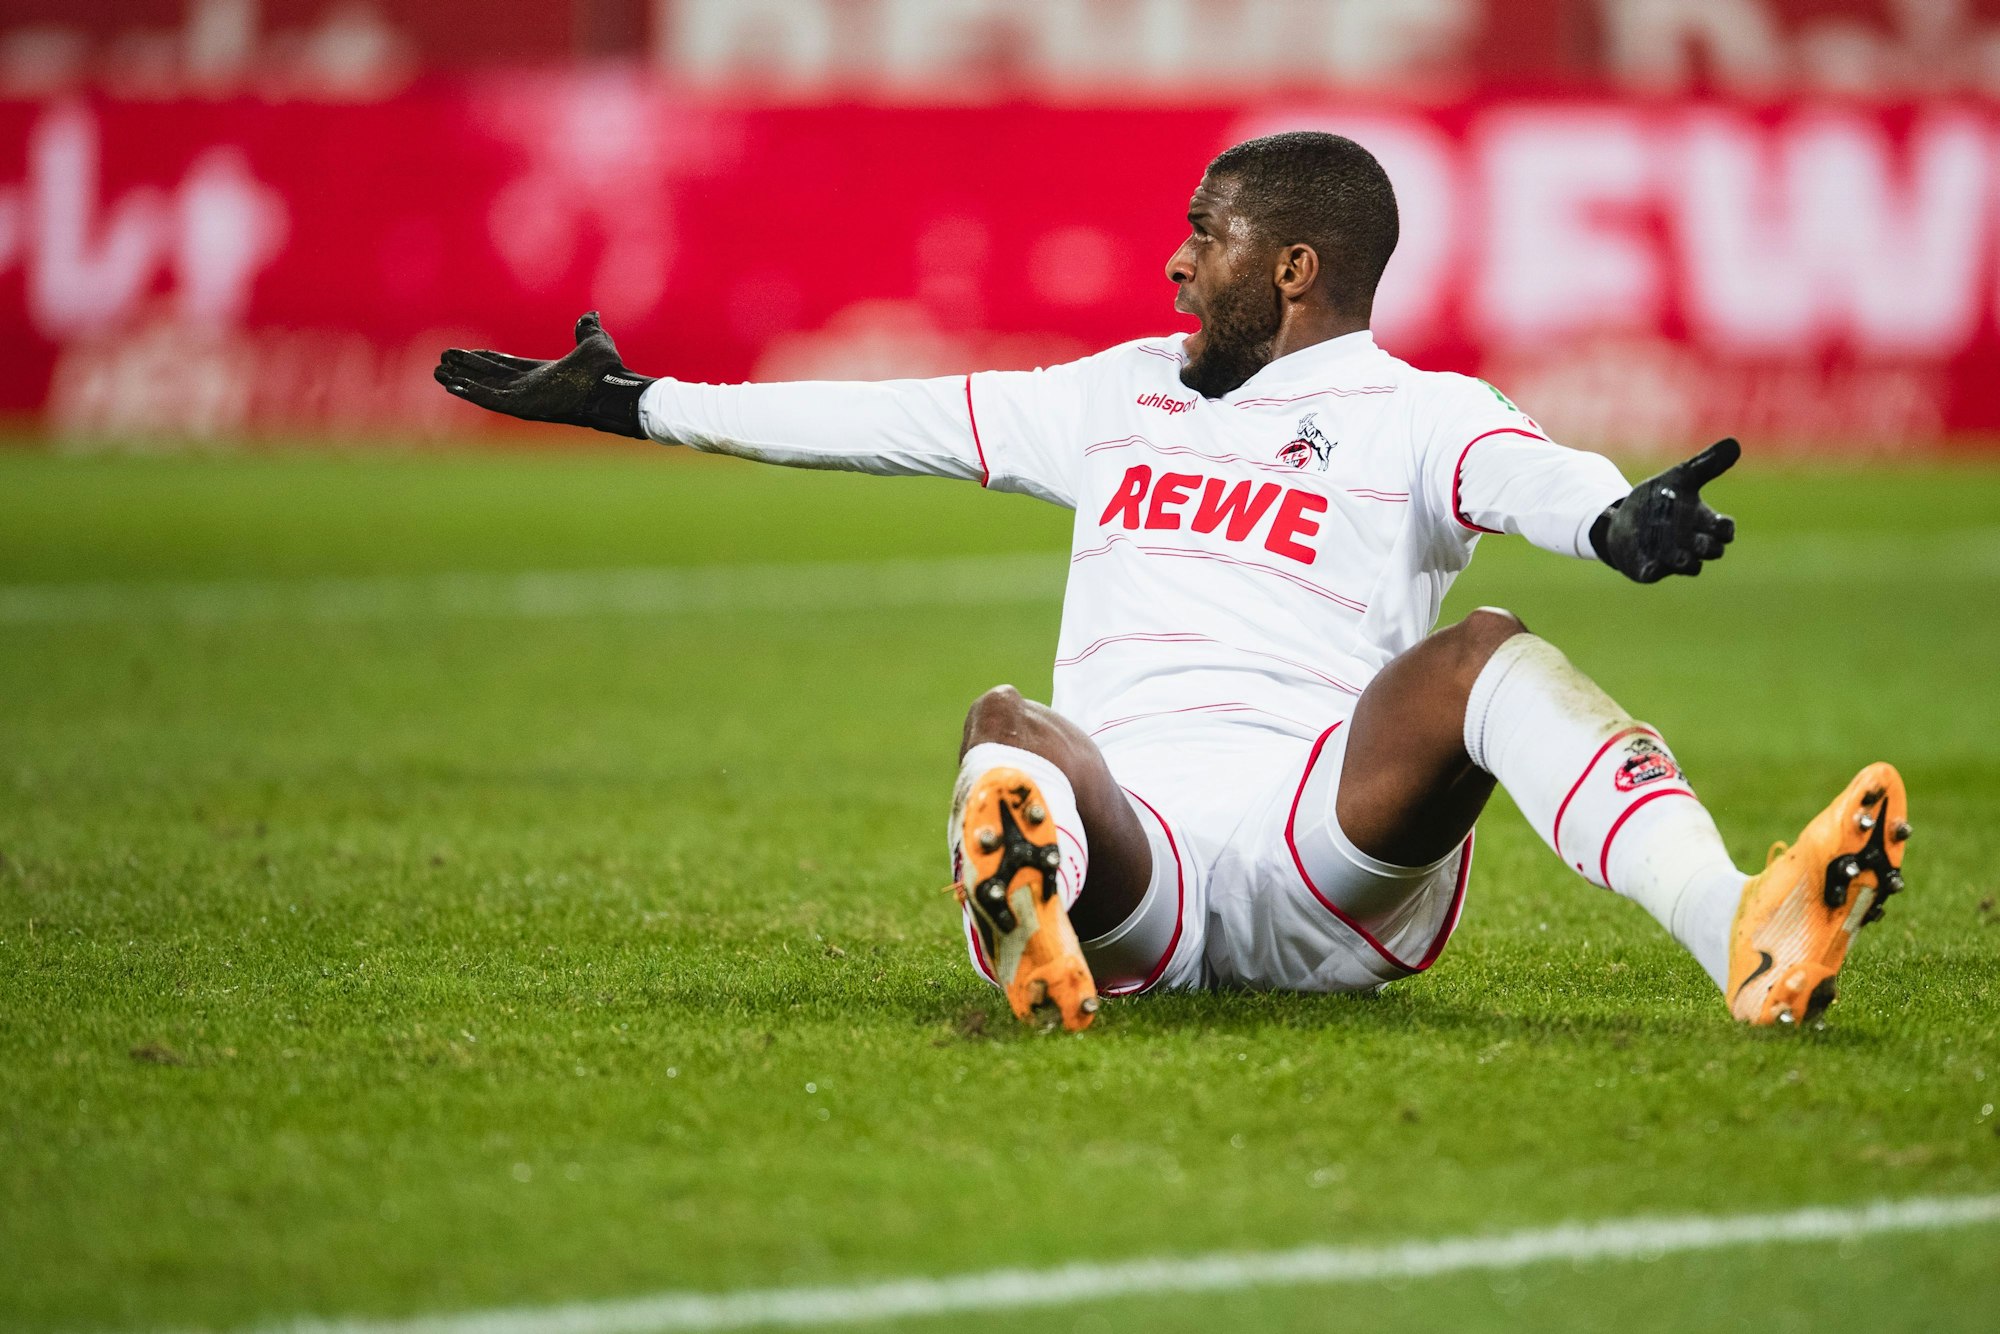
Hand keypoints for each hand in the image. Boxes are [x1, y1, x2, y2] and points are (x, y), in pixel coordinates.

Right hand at [434, 312, 654, 438]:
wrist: (613, 386)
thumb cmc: (608, 369)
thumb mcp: (595, 342)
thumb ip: (587, 329)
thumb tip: (590, 315)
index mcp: (544, 373)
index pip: (507, 365)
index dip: (485, 359)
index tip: (466, 353)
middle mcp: (532, 387)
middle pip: (491, 376)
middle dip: (467, 369)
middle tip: (443, 361)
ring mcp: (527, 398)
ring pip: (485, 388)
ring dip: (462, 380)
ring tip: (438, 373)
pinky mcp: (524, 406)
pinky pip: (491, 399)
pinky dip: (471, 392)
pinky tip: (452, 385)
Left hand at [1590, 438, 1739, 582]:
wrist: (1625, 518)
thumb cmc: (1659, 500)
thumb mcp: (1680, 478)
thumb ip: (1706, 465)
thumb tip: (1734, 443)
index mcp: (1702, 522)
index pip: (1724, 530)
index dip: (1725, 529)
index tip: (1721, 524)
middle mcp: (1691, 542)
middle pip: (1712, 551)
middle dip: (1708, 546)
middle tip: (1698, 539)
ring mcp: (1670, 557)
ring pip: (1689, 566)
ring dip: (1685, 561)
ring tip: (1677, 554)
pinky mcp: (1648, 567)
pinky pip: (1653, 574)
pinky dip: (1653, 572)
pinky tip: (1649, 567)